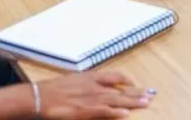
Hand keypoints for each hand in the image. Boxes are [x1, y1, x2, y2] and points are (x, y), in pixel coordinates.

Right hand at [37, 70, 153, 119]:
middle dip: (136, 92)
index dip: (127, 81)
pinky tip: (126, 114)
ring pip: (117, 99)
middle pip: (120, 88)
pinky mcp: (85, 110)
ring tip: (145, 103)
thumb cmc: (53, 90)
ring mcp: (90, 98)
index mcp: (90, 77)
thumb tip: (96, 84)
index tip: (135, 84)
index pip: (115, 76)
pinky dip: (115, 112)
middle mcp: (94, 85)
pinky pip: (104, 111)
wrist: (40, 96)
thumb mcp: (73, 80)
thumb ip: (87, 82)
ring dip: (132, 102)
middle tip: (150, 95)